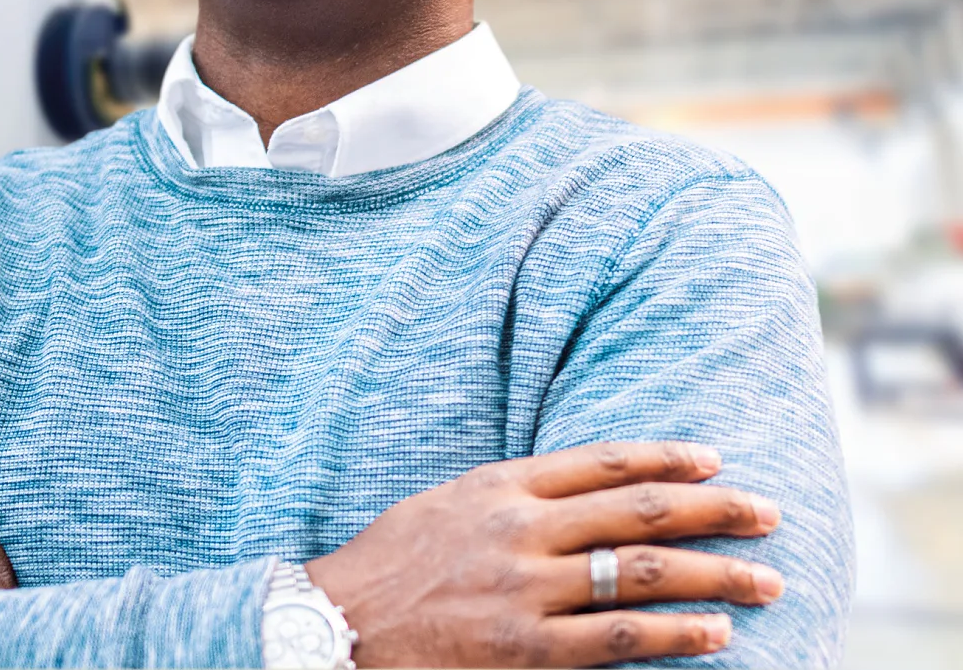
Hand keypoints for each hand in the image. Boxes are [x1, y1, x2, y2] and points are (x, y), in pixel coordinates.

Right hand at [306, 441, 784, 666]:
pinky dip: (675, 634)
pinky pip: (619, 638)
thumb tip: (577, 496)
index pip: (603, 461)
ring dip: (715, 575)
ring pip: (643, 572)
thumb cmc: (388, 567)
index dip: (667, 457)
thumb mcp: (444, 505)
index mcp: (499, 486)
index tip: (716, 459)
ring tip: (765, 579)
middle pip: (640, 511)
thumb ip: (509, 498)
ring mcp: (525, 589)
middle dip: (714, 509)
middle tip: (768, 513)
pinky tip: (716, 634)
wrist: (337, 625)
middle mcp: (520, 529)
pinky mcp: (526, 648)